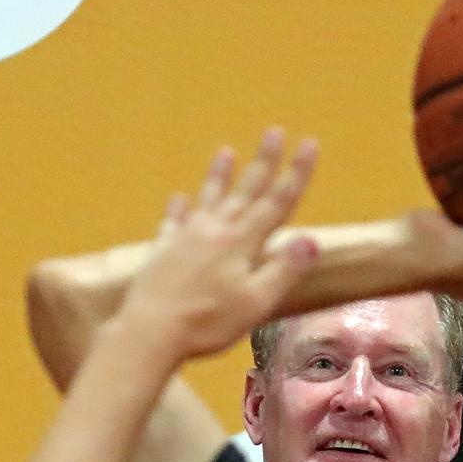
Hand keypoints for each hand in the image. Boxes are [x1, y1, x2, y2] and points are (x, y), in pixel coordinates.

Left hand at [118, 127, 318, 360]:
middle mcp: (216, 230)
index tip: (310, 144)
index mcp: (242, 241)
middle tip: (274, 131)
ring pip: (209, 197)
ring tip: (225, 151)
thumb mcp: (257, 301)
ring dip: (220, 174)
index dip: (296, 173)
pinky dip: (179, 208)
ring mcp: (187, 237)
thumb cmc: (210, 322)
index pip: (278, 201)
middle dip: (264, 160)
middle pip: (246, 189)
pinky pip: (173, 221)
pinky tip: (178, 198)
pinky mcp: (163, 250)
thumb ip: (284, 269)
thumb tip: (312, 239)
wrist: (150, 331)